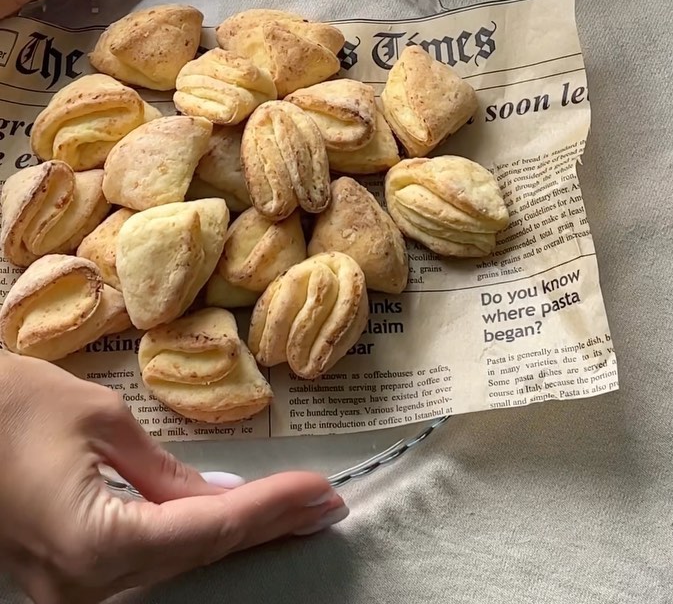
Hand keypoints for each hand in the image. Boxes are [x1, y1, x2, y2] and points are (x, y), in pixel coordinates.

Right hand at [0, 352, 345, 602]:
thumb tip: (219, 496)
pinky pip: (138, 562)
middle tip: (323, 504)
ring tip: (293, 510)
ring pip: (170, 565)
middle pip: (194, 558)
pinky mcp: (61, 577)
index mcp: (95, 547)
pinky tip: (226, 520)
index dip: (269, 509)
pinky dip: (186, 539)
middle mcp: (83, 587)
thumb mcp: (99, 420)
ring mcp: (69, 590)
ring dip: (232, 535)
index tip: (320, 491)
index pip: (206, 532)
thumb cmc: (11, 405)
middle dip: (264, 527)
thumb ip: (164, 470)